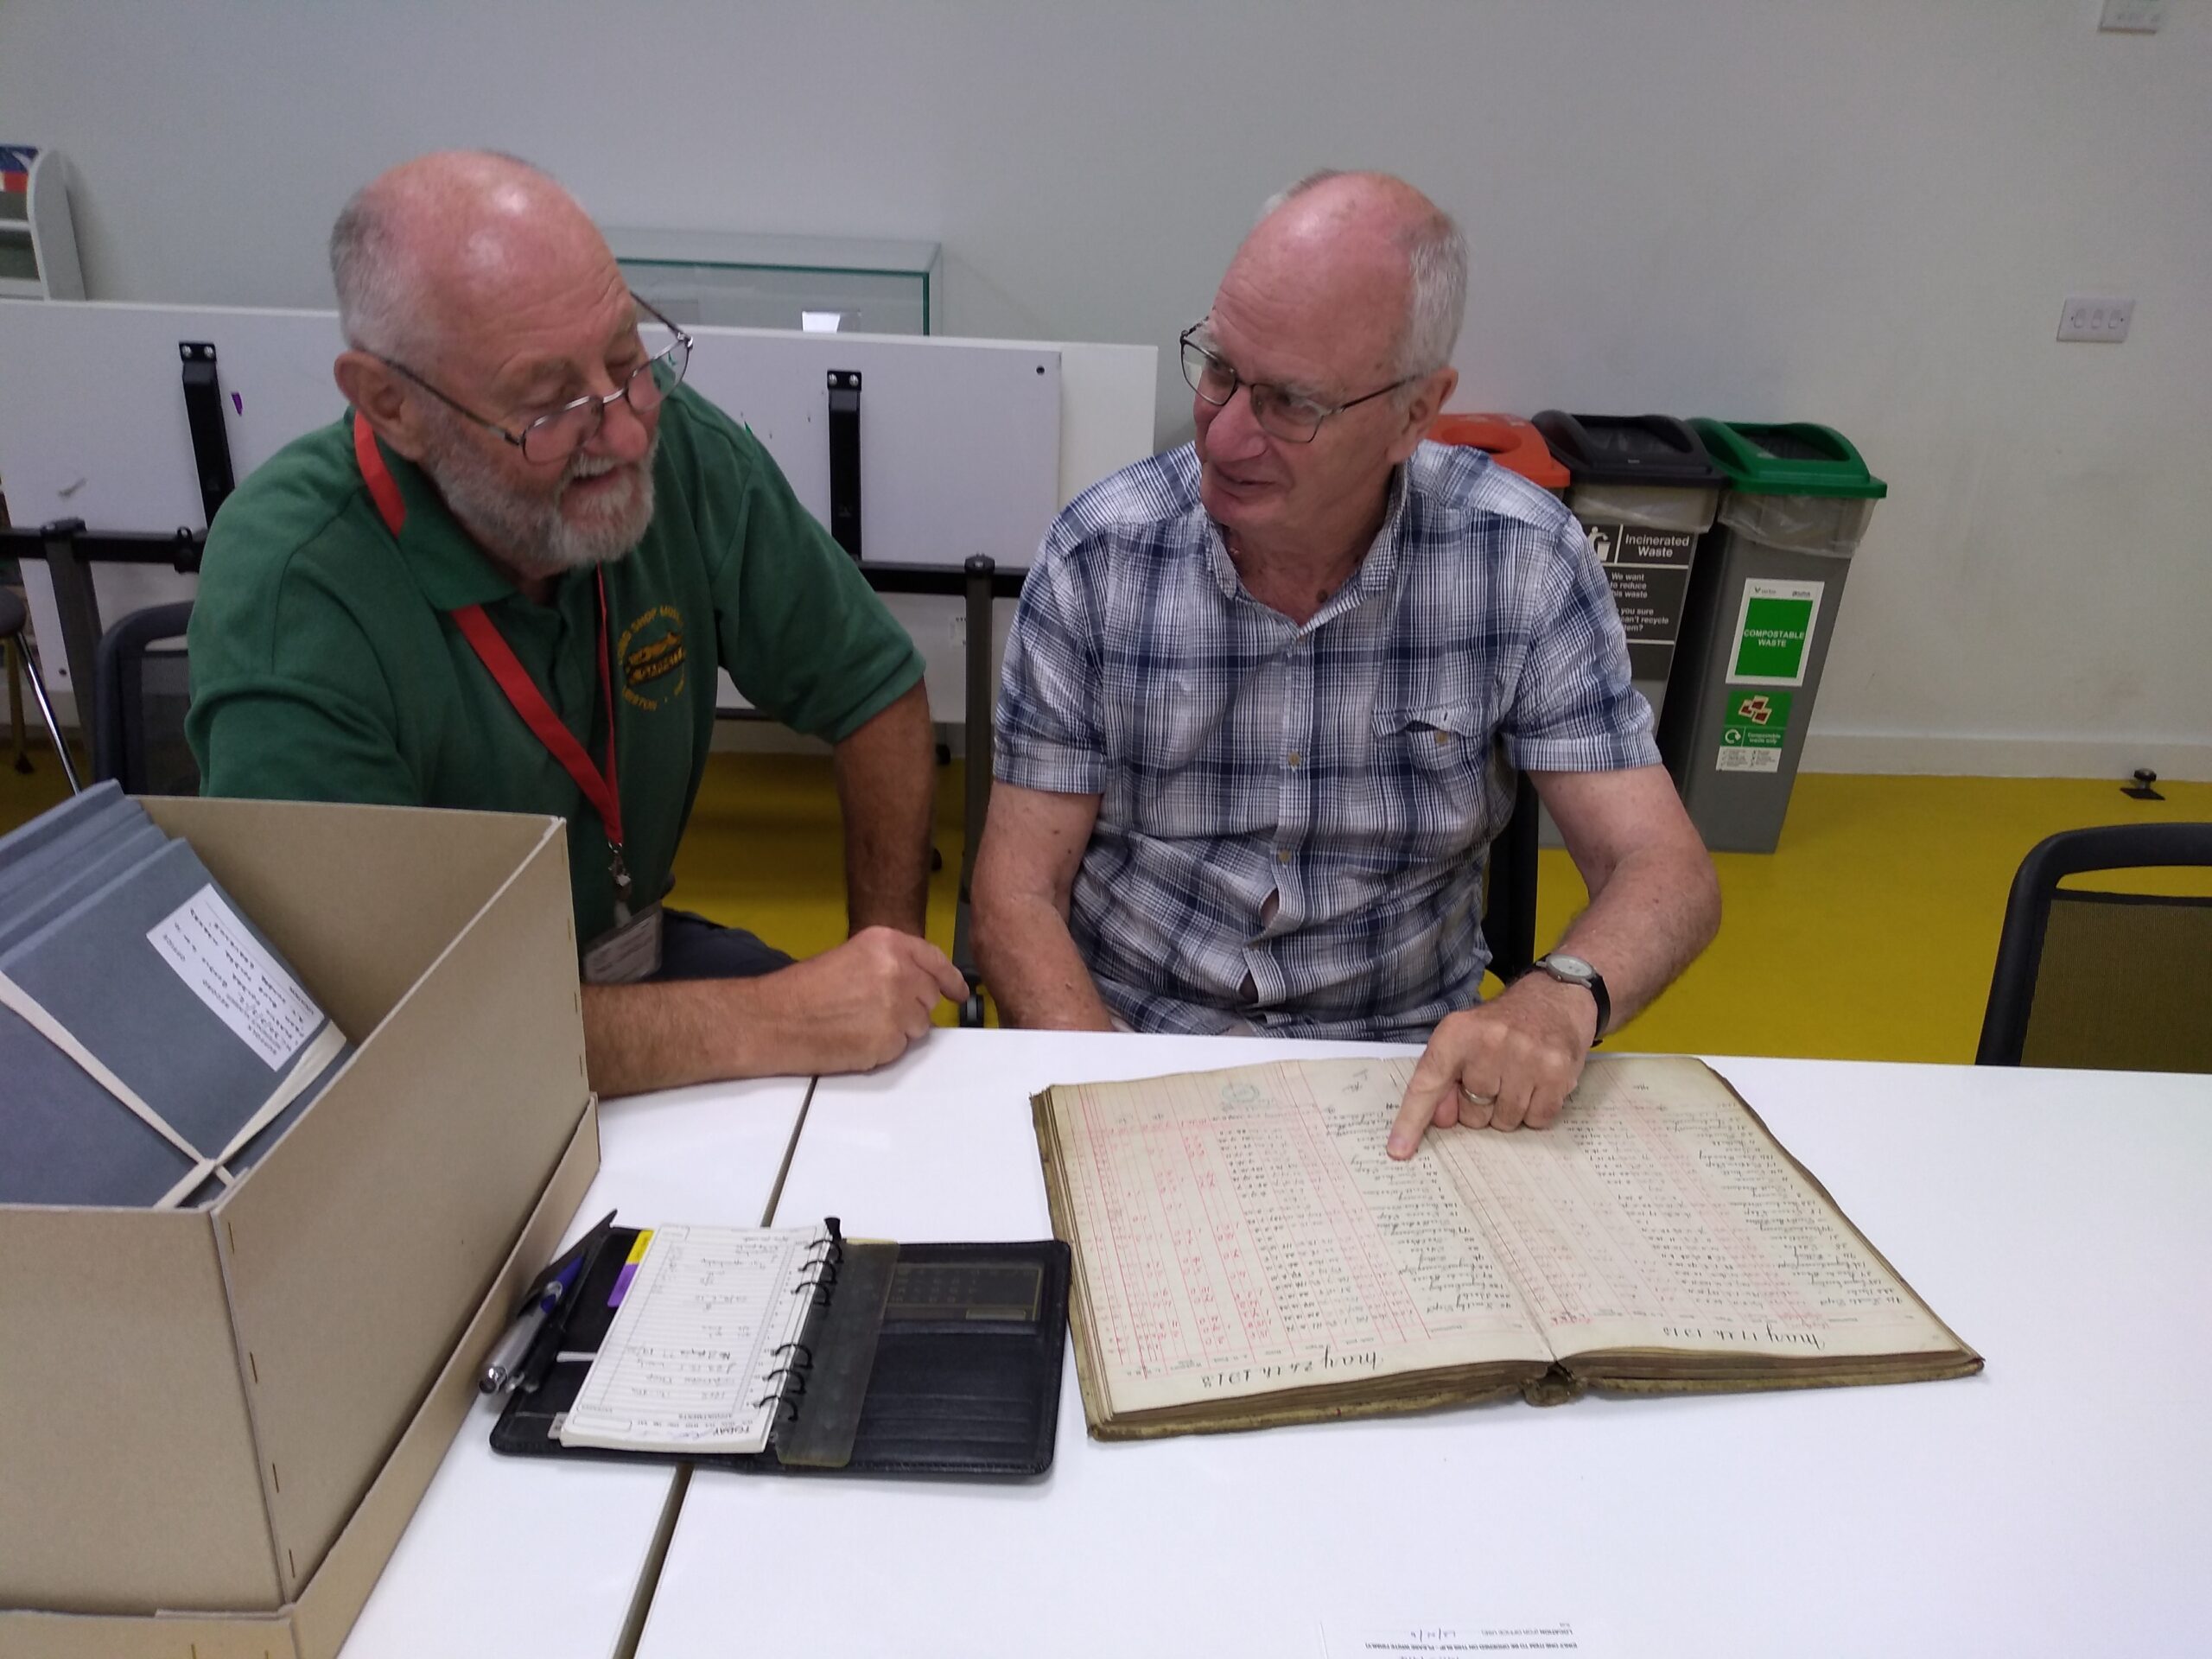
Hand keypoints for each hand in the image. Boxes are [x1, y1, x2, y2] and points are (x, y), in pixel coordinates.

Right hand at [749, 926, 969, 1074]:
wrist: (775, 1019)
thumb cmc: (804, 989)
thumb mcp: (852, 956)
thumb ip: (889, 964)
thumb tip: (919, 983)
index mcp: (888, 944)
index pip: (935, 961)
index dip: (951, 979)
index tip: (958, 991)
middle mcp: (899, 971)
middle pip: (929, 997)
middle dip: (912, 1006)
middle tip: (877, 1011)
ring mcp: (897, 1008)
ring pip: (919, 1025)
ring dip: (899, 1029)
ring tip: (860, 1024)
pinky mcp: (889, 1040)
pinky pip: (901, 1048)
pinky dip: (884, 1048)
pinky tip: (856, 1040)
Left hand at [1387, 975, 1597, 1156]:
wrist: (1556, 998)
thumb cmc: (1502, 1025)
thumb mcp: (1464, 1039)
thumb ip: (1444, 1077)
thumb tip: (1441, 1119)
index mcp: (1457, 1032)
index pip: (1428, 1083)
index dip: (1412, 1120)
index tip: (1399, 1150)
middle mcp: (1489, 1042)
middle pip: (1472, 1113)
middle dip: (1480, 1106)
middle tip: (1495, 1078)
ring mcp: (1525, 1057)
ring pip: (1505, 1120)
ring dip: (1509, 1110)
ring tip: (1517, 1077)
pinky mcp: (1556, 1071)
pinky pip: (1537, 1119)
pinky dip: (1535, 1111)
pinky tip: (1538, 1083)